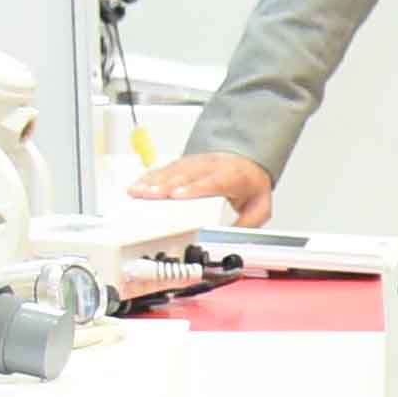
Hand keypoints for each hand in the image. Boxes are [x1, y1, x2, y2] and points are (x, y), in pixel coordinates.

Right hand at [141, 150, 275, 224]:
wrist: (248, 160)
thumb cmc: (249, 182)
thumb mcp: (260, 205)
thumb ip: (250, 222)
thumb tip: (233, 236)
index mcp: (232, 176)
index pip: (213, 181)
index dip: (194, 187)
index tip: (178, 194)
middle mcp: (211, 167)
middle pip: (186, 175)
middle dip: (166, 185)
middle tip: (150, 195)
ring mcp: (196, 163)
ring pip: (173, 170)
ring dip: (153, 181)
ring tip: (137, 191)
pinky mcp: (184, 163)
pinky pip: (165, 168)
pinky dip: (150, 176)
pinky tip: (138, 184)